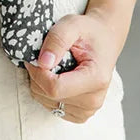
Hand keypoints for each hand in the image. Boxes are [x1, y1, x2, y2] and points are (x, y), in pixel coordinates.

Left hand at [25, 9, 123, 123]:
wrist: (104, 41)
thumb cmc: (88, 32)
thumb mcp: (72, 24)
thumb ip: (57, 40)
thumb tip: (43, 63)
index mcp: (95, 79)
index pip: (55, 88)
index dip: (38, 72)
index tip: (34, 57)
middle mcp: (93, 100)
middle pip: (49, 96)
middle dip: (38, 75)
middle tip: (44, 57)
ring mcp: (87, 110)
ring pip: (47, 102)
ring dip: (41, 83)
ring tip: (52, 65)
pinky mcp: (80, 114)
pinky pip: (52, 106)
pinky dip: (47, 91)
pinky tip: (56, 76)